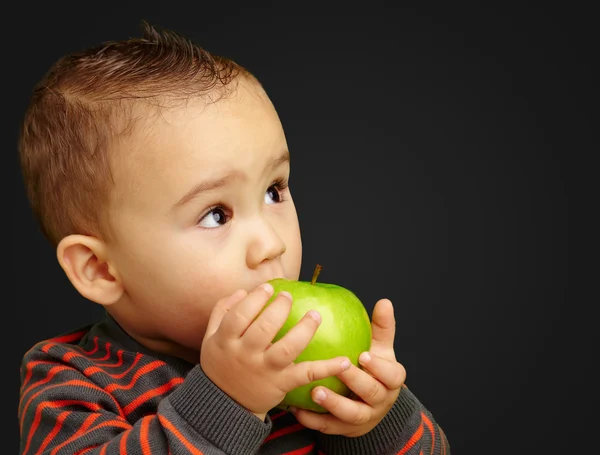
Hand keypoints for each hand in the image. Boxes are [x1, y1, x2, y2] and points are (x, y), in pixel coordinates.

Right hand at [200, 283, 351, 420]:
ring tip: (315, 314)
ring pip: (287, 348)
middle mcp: (245, 355)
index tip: (269, 287)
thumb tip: (244, 291)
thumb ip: (222, 311)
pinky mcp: (282, 384)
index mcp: (225, 341)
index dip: (255, 298)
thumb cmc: (221, 364)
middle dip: (280, 308)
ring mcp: (264, 370)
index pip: (240, 315)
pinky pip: (306, 374)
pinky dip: (327, 368)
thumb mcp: (211, 337)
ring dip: (304, 330)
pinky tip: (344, 360)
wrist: (226, 404)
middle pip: (264, 328)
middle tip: (288, 296)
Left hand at [290, 298, 405, 436]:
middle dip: (356, 382)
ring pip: (351, 415)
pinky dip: (313, 420)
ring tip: (315, 392)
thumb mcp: (379, 348)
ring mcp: (363, 418)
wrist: (367, 403)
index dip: (380, 368)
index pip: (392, 375)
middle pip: (372, 394)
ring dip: (334, 404)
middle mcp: (380, 401)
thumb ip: (381, 327)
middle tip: (338, 368)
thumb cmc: (371, 367)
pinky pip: (328, 427)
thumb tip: (384, 301)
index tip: (363, 355)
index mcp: (391, 380)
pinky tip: (296, 408)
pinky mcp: (344, 430)